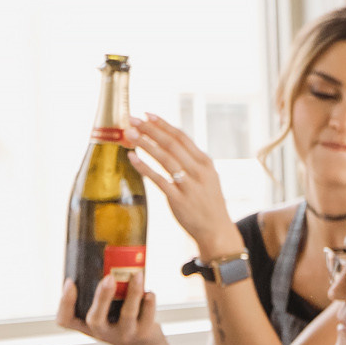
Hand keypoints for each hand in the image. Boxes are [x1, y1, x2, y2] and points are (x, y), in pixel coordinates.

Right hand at [55, 274, 163, 344]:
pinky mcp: (144, 333)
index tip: (70, 282)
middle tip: (108, 277)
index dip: (65, 302)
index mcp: (86, 325)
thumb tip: (100, 260)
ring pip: (127, 315)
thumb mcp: (102, 314)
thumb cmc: (118, 323)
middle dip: (102, 297)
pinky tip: (149, 293)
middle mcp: (102, 332)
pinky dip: (149, 303)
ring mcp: (124, 334)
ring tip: (137, 275)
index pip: (65, 320)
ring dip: (133, 293)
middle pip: (95, 318)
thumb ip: (97, 295)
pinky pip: (147, 317)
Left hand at [123, 115, 243, 258]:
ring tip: (128, 134)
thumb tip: (170, 146)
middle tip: (131, 119)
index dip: (163, 124)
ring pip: (164, 158)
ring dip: (145, 143)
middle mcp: (199, 171)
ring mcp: (189, 185)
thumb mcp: (207, 178)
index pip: (182, 137)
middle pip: (171, 144)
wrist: (216, 230)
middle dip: (150, 129)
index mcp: (205, 163)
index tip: (147, 114)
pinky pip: (158, 179)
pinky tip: (132, 157)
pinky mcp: (179, 199)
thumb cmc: (208, 204)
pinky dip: (144, 167)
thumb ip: (191, 163)